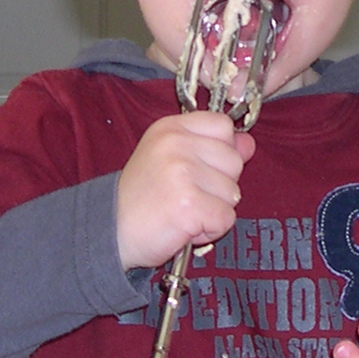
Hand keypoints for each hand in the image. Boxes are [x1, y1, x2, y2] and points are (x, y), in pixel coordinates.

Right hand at [116, 113, 255, 270]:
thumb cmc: (142, 198)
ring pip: (233, 193)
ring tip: (183, 211)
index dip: (220, 152)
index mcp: (170, 128)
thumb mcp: (170, 159)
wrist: (110, 231)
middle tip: (185, 195)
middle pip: (234, 160)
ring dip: (214, 210)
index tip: (197, 168)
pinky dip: (210, 231)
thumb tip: (248, 143)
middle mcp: (176, 144)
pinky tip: (185, 228)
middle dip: (218, 185)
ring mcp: (182, 173)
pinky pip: (226, 218)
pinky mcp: (189, 205)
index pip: (223, 126)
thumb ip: (210, 148)